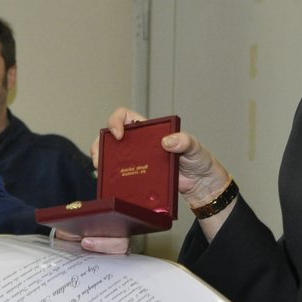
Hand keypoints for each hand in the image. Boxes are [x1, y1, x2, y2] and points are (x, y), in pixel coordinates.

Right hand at [102, 108, 233, 227]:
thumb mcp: (195, 146)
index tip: (119, 134)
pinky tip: (112, 184)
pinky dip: (113, 179)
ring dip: (102, 161)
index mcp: (149, 130)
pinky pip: (121, 176)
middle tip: (100, 157)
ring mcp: (137, 161)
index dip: (115, 121)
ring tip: (101, 171)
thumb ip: (185, 141)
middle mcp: (139, 144)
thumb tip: (167, 142)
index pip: (124, 116)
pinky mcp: (138, 177)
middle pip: (110, 137)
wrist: (201, 184)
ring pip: (111, 157)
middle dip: (99, 144)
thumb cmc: (199, 160)